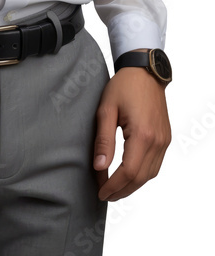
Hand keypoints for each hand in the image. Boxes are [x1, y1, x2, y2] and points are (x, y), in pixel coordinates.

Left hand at [93, 64, 170, 201]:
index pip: (129, 172)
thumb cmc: (124, 86)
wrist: (145, 71)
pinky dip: (142, 175)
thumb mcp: (106, 109)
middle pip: (140, 178)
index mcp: (143, 134)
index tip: (100, 192)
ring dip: (132, 185)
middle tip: (104, 194)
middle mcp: (157, 141)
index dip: (113, 185)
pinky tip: (128, 174)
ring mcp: (164, 141)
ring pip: (150, 175)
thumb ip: (103, 140)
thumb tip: (99, 166)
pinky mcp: (165, 139)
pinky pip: (155, 165)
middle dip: (122, 190)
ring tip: (114, 187)